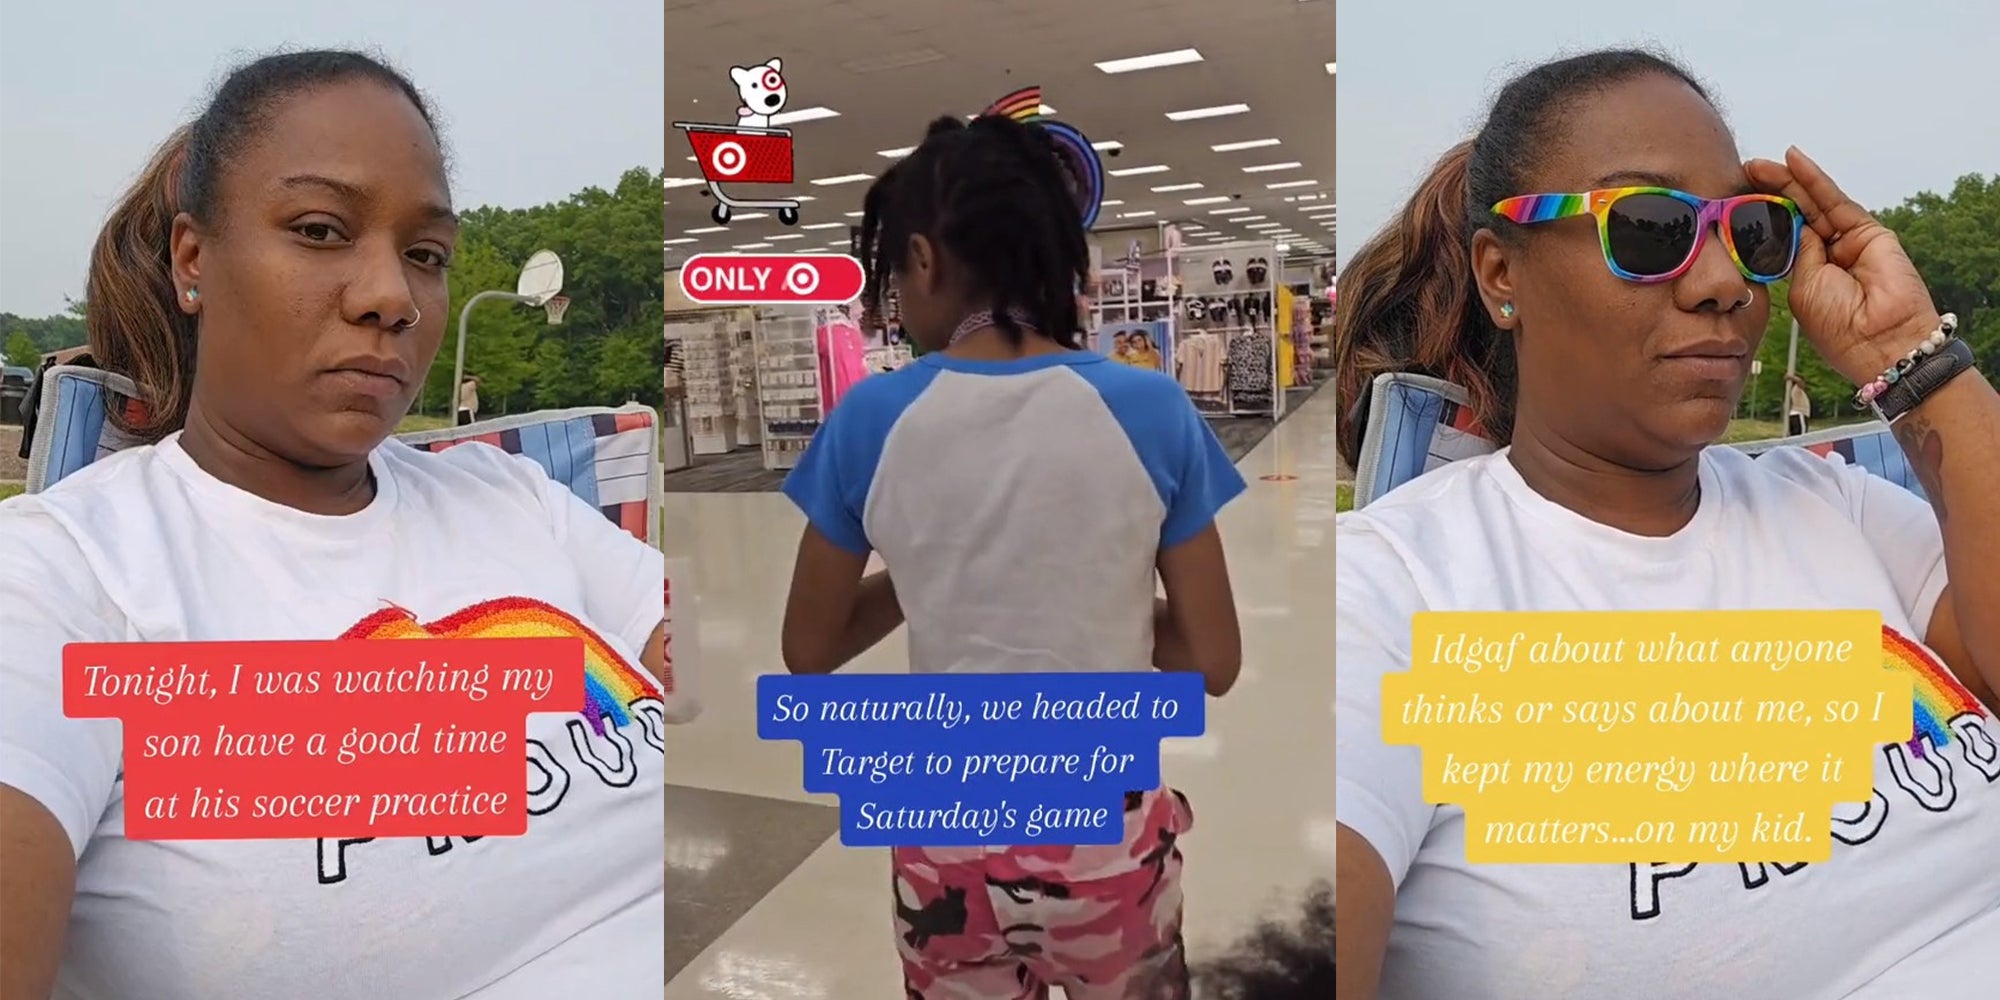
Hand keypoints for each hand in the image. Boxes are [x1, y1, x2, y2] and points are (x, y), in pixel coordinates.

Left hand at [1745, 148, 1940, 385]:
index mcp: (1808, 273)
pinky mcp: (1868, 231)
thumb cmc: (1837, 325)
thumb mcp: (1803, 287)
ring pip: (1813, 202)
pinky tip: (1794, 160)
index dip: (1763, 215)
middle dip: (1770, 191)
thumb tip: (1795, 226)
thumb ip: (1798, 255)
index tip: (1734, 197)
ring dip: (1787, 179)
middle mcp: (1829, 254)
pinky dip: (1813, 179)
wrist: (1878, 340)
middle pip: (1797, 213)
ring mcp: (1849, 241)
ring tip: (1757, 163)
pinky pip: (1834, 200)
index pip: (1783, 234)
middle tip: (1743, 170)